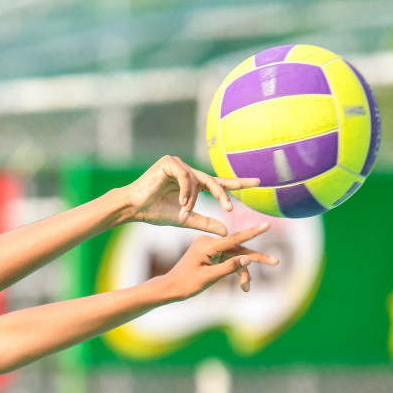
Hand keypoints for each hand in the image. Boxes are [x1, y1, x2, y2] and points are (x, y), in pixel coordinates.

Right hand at [120, 155, 259, 235]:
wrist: (133, 208)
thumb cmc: (154, 213)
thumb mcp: (185, 219)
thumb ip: (205, 222)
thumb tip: (227, 231)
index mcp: (192, 183)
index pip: (219, 182)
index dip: (238, 183)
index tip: (259, 183)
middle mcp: (188, 171)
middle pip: (213, 181)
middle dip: (222, 195)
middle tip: (230, 208)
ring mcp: (178, 164)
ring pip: (198, 181)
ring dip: (193, 199)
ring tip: (183, 211)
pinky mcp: (169, 161)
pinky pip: (186, 176)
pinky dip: (185, 191)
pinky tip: (179, 202)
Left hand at [157, 224, 280, 300]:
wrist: (170, 288)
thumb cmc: (186, 284)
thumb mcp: (208, 278)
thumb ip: (229, 267)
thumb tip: (248, 258)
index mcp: (206, 245)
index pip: (234, 238)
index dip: (253, 233)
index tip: (267, 225)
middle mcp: (209, 242)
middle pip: (238, 249)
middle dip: (254, 260)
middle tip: (275, 262)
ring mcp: (210, 247)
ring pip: (235, 256)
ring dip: (242, 271)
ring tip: (247, 288)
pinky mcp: (211, 253)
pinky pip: (228, 259)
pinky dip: (235, 270)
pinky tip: (243, 284)